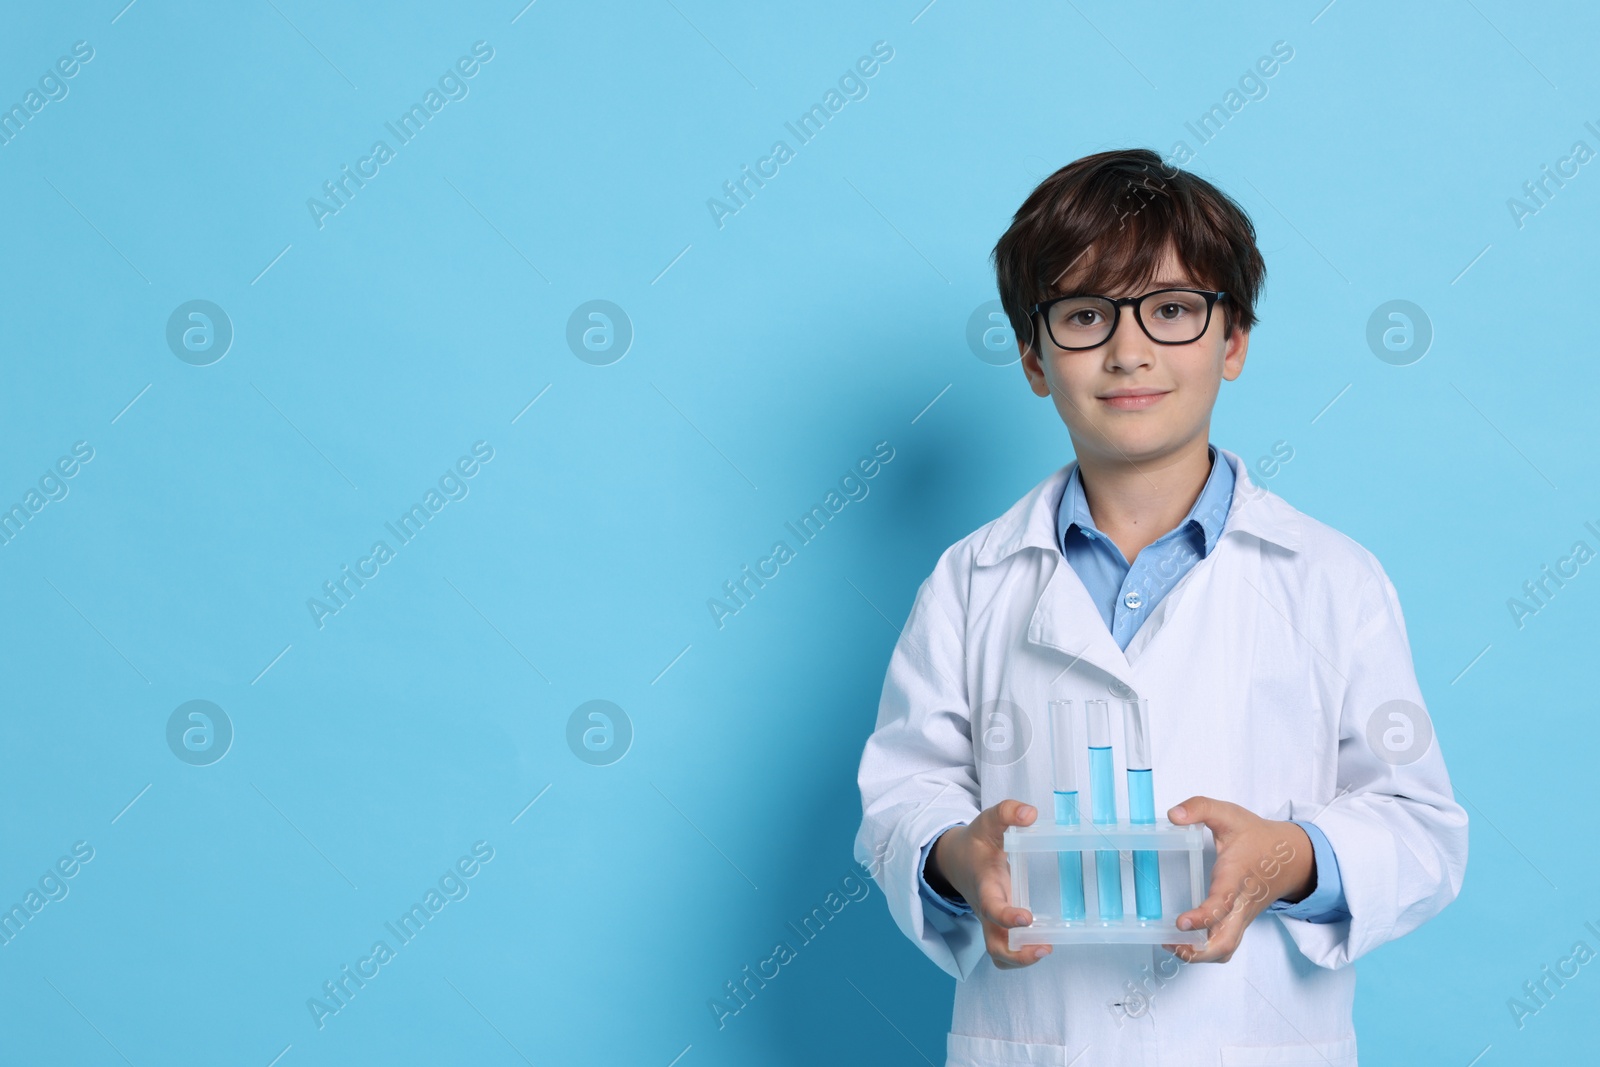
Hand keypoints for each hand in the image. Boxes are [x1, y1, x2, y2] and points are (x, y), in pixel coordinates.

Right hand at [928, 799, 1051, 968]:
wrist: (956, 860)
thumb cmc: (976, 843)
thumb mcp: (988, 822)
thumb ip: (1007, 813)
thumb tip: (1030, 814)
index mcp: (984, 887)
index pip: (991, 908)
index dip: (1007, 917)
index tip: (1028, 918)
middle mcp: (986, 911)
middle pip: (994, 948)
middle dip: (1017, 955)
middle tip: (1043, 947)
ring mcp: (991, 923)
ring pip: (999, 955)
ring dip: (1020, 960)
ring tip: (1045, 949)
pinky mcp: (997, 927)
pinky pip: (1005, 950)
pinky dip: (1020, 955)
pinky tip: (1042, 943)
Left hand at [1161, 795, 1313, 963]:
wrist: (1291, 857)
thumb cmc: (1257, 838)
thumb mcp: (1228, 814)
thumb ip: (1200, 808)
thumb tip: (1173, 815)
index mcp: (1236, 878)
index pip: (1222, 904)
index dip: (1203, 917)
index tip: (1181, 922)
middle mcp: (1241, 904)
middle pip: (1225, 943)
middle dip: (1198, 952)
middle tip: (1170, 942)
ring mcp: (1242, 917)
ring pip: (1225, 949)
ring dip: (1199, 955)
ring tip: (1171, 944)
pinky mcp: (1240, 922)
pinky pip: (1225, 945)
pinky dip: (1205, 950)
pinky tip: (1182, 940)